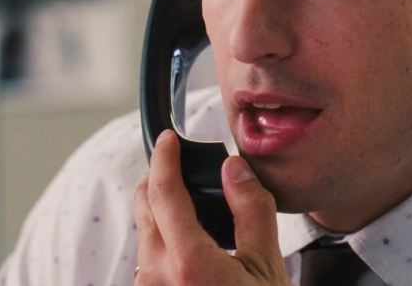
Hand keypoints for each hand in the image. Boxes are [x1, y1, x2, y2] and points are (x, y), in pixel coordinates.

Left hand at [134, 130, 288, 284]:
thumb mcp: (267, 266)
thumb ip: (253, 213)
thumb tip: (234, 168)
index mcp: (188, 263)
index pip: (163, 193)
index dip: (164, 158)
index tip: (168, 139)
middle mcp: (157, 275)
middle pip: (144, 206)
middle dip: (158, 176)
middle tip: (177, 161)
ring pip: (143, 230)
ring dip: (159, 207)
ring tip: (187, 199)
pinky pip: (148, 255)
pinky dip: (161, 234)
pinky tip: (186, 235)